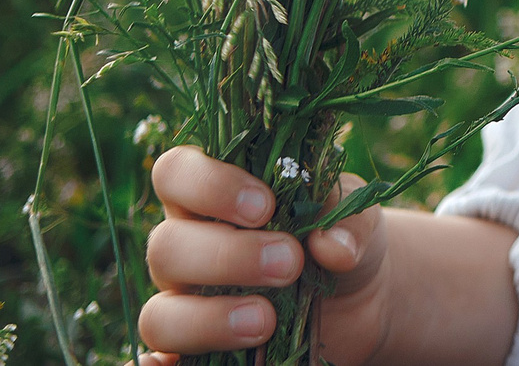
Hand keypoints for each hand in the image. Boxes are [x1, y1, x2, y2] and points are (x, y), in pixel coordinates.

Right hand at [139, 146, 390, 365]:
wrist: (359, 296)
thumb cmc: (341, 236)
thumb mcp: (355, 216)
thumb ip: (348, 219)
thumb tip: (333, 247)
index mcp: (213, 196)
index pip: (175, 172)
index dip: (208, 185)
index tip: (265, 205)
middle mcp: (187, 246)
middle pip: (165, 246)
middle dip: (227, 256)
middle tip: (290, 262)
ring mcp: (185, 302)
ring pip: (159, 314)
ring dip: (209, 319)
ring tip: (266, 320)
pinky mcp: (195, 351)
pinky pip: (159, 360)